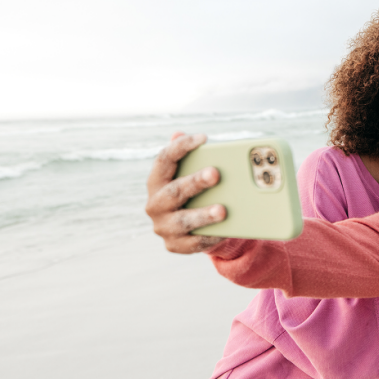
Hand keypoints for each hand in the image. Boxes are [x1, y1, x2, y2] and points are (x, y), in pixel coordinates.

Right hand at [145, 133, 226, 253]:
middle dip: (194, 182)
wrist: (192, 227)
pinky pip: (193, 242)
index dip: (181, 147)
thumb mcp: (190, 174)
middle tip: (216, 173)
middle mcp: (155, 204)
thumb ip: (189, 156)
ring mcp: (163, 226)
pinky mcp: (175, 245)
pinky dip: (209, 236)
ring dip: (202, 214)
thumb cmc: (194, 194)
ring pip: (183, 220)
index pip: (164, 160)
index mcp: (157, 181)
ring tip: (223, 210)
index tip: (203, 138)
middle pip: (174, 191)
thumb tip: (178, 132)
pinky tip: (224, 231)